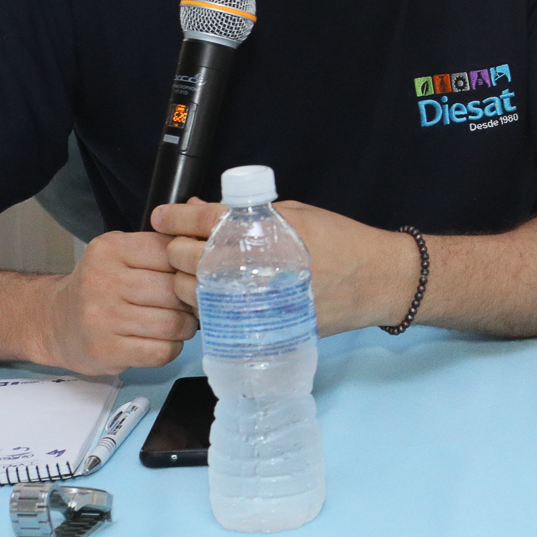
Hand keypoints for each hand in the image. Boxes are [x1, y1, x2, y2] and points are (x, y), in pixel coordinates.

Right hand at [39, 231, 196, 374]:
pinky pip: (160, 351)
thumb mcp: (121, 251)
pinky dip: (170, 348)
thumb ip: (161, 243)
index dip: (190, 267)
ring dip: (185, 326)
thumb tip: (207, 238)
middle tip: (191, 304)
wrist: (53, 321)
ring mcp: (101, 319)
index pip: (171, 252)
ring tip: (178, 323)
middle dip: (191, 300)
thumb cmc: (98, 285)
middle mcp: (102, 281)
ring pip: (172, 323)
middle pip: (174, 290)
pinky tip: (161, 341)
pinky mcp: (105, 351)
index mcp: (111, 249)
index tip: (195, 275)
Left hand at [156, 198, 419, 336]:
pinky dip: (204, 304)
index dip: (174, 216)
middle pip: (186, 257)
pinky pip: (214, 316)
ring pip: (191, 292)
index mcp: (260, 230)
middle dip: (174, 250)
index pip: (202, 220)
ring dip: (183, 280)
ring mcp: (252, 299)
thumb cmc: (339, 240)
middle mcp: (252, 265)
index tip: (161, 217)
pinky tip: (211, 295)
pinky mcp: (257, 326)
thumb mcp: (294, 214)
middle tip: (177, 246)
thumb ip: (246, 213)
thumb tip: (200, 209)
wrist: (375, 280)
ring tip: (191, 273)